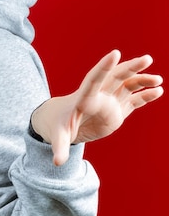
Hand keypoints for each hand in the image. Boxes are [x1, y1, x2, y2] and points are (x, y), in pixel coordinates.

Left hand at [31, 50, 162, 165]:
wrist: (62, 123)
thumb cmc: (58, 126)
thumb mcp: (58, 136)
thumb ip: (59, 147)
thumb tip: (57, 162)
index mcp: (83, 98)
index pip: (94, 79)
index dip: (104, 67)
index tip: (115, 53)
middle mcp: (98, 96)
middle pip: (115, 77)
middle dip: (130, 67)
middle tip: (146, 59)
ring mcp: (109, 101)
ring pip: (127, 86)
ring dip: (141, 80)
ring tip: (157, 80)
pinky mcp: (117, 110)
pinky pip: (133, 100)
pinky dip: (144, 96)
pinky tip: (158, 92)